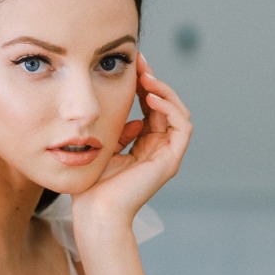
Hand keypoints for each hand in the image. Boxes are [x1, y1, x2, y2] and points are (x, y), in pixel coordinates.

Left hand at [72, 53, 191, 230]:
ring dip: (164, 91)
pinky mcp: (170, 161)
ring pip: (178, 112)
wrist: (95, 212)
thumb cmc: (93, 185)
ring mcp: (166, 155)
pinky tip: (152, 96)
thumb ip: (118, 129)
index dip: (143, 85)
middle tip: (140, 62)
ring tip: (146, 77)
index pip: (150, 108)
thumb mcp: (104, 145)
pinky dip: (170, 108)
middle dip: (154, 81)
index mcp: (143, 146)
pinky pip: (182, 127)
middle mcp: (158, 150)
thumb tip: (130, 115)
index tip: (131, 65)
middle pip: (165, 106)